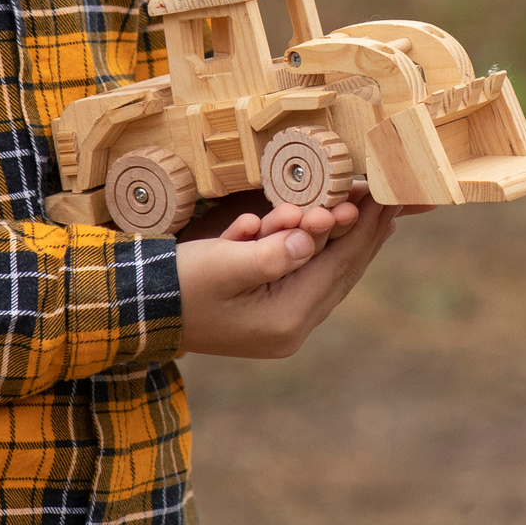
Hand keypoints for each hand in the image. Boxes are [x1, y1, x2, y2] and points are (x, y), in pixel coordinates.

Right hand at [178, 184, 403, 358]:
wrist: (138, 310)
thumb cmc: (180, 283)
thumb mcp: (225, 264)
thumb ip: (275, 252)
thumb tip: (316, 236)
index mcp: (285, 321)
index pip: (338, 266)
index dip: (363, 228)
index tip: (384, 196)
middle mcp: (289, 329)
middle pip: (339, 273)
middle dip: (362, 232)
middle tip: (388, 198)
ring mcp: (278, 325)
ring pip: (323, 273)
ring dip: (338, 238)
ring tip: (367, 212)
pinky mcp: (265, 315)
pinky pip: (298, 275)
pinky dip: (308, 249)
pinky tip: (320, 227)